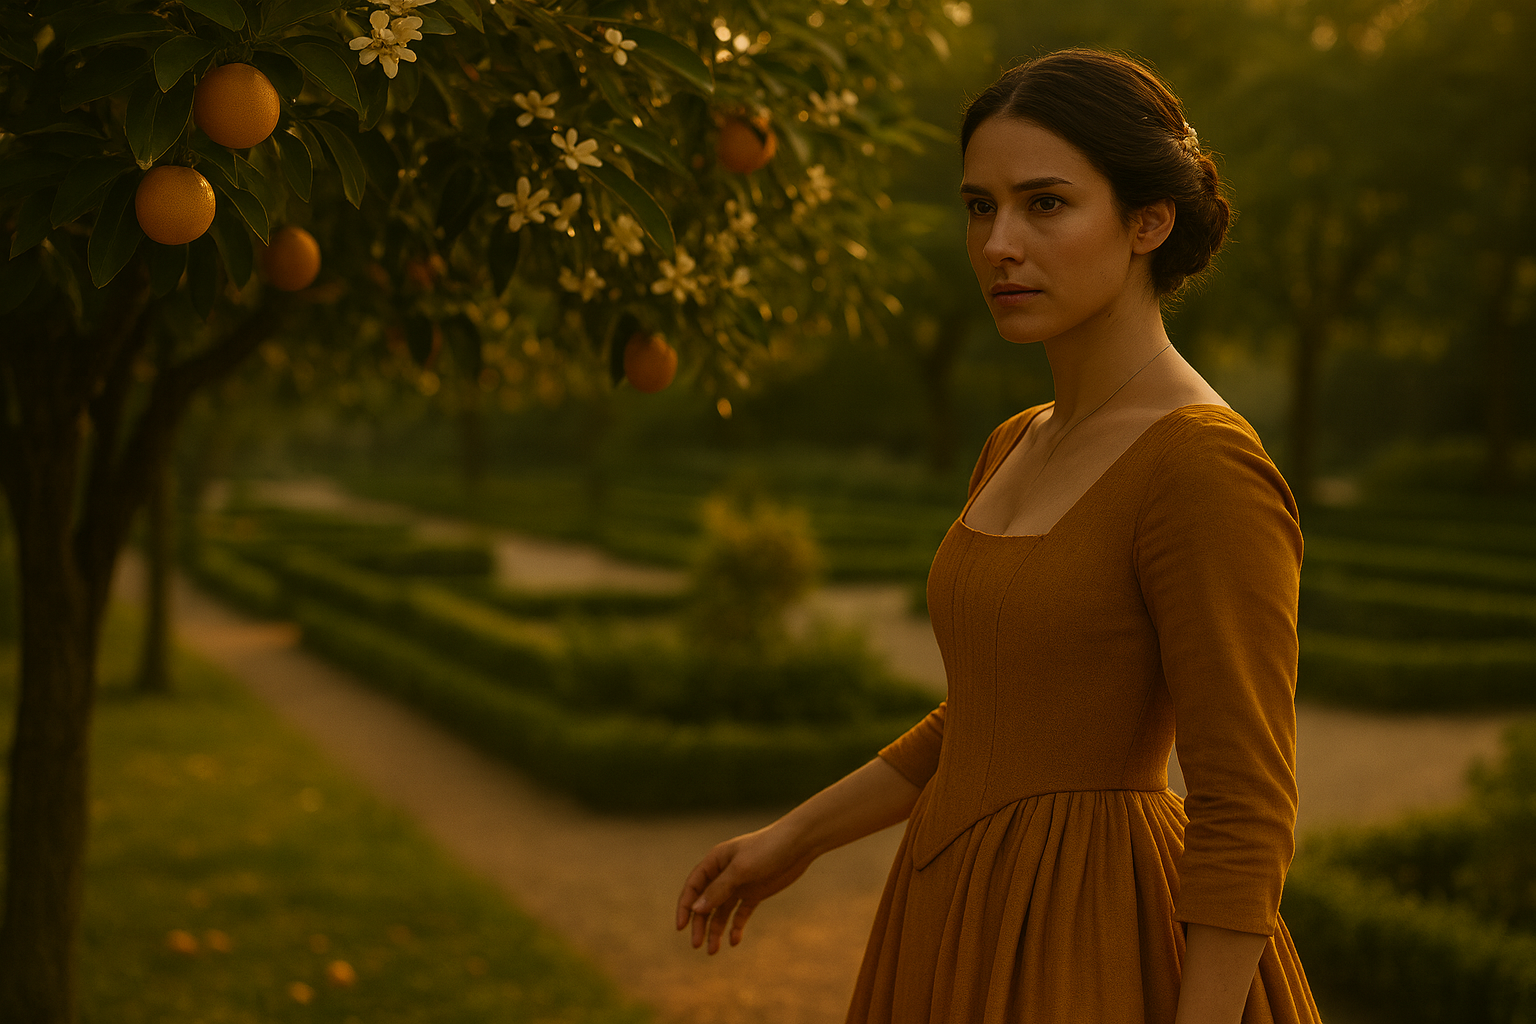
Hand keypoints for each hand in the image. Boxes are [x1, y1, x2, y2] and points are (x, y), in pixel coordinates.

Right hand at [675, 822, 815, 953]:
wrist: (798, 845)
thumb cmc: (767, 849)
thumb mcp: (741, 870)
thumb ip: (719, 889)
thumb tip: (696, 909)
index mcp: (715, 862)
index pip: (693, 886)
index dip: (685, 907)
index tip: (681, 927)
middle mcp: (724, 874)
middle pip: (705, 902)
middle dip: (700, 924)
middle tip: (697, 945)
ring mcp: (740, 884)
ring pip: (722, 911)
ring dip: (716, 929)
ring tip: (713, 951)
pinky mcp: (755, 893)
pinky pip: (740, 913)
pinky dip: (736, 927)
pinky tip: (734, 942)